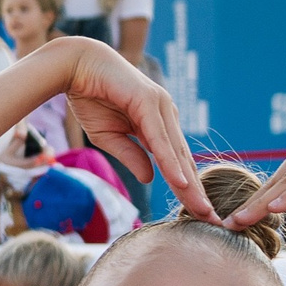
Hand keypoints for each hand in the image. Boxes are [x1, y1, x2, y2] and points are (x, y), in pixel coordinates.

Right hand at [41, 38, 212, 219]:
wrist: (75, 66)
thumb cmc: (91, 96)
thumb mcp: (110, 136)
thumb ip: (132, 155)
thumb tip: (150, 178)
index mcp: (157, 121)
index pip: (176, 160)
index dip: (187, 187)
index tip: (198, 212)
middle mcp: (164, 113)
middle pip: (183, 159)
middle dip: (195, 191)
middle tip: (210, 219)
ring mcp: (159, 106)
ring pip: (176, 152)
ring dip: (188, 183)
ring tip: (201, 209)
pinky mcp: (148, 102)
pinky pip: (160, 139)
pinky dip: (170, 162)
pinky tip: (180, 182)